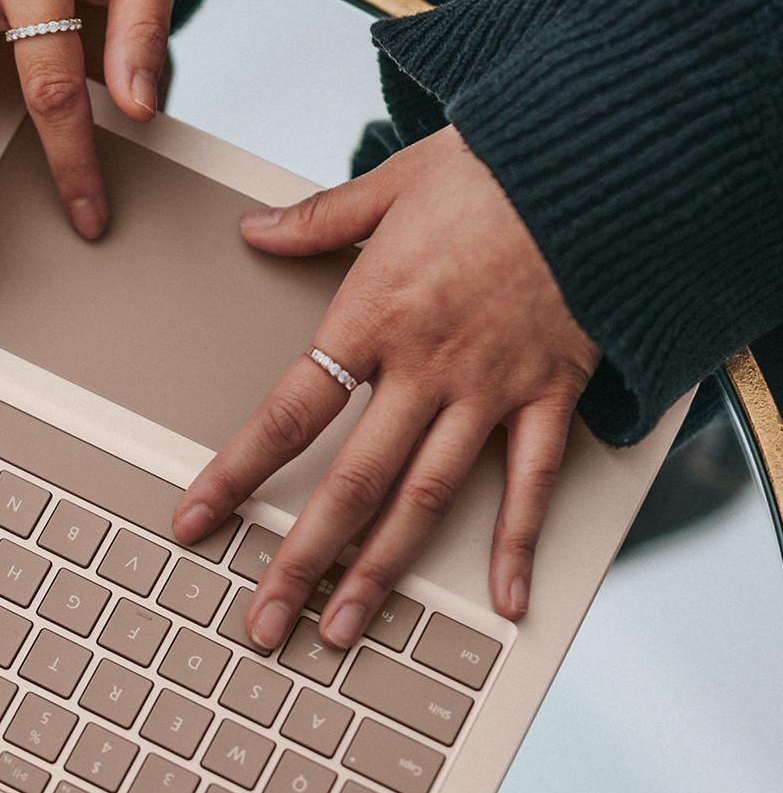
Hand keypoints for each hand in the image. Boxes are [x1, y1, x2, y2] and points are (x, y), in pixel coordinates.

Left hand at [172, 126, 598, 647]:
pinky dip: (518, 544)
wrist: (599, 163)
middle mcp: (425, 367)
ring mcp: (490, 389)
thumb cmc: (495, 166)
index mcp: (373, 316)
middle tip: (265, 621)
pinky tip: (506, 600)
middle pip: (349, 483)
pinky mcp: (551, 394)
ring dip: (381, 572)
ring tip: (345, 629)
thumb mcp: (393, 181)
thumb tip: (257, 228)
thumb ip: (319, 218)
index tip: (194, 520)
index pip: (288, 413)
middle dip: (300, 560)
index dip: (235, 473)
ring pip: (425, 500)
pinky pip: (531, 483)